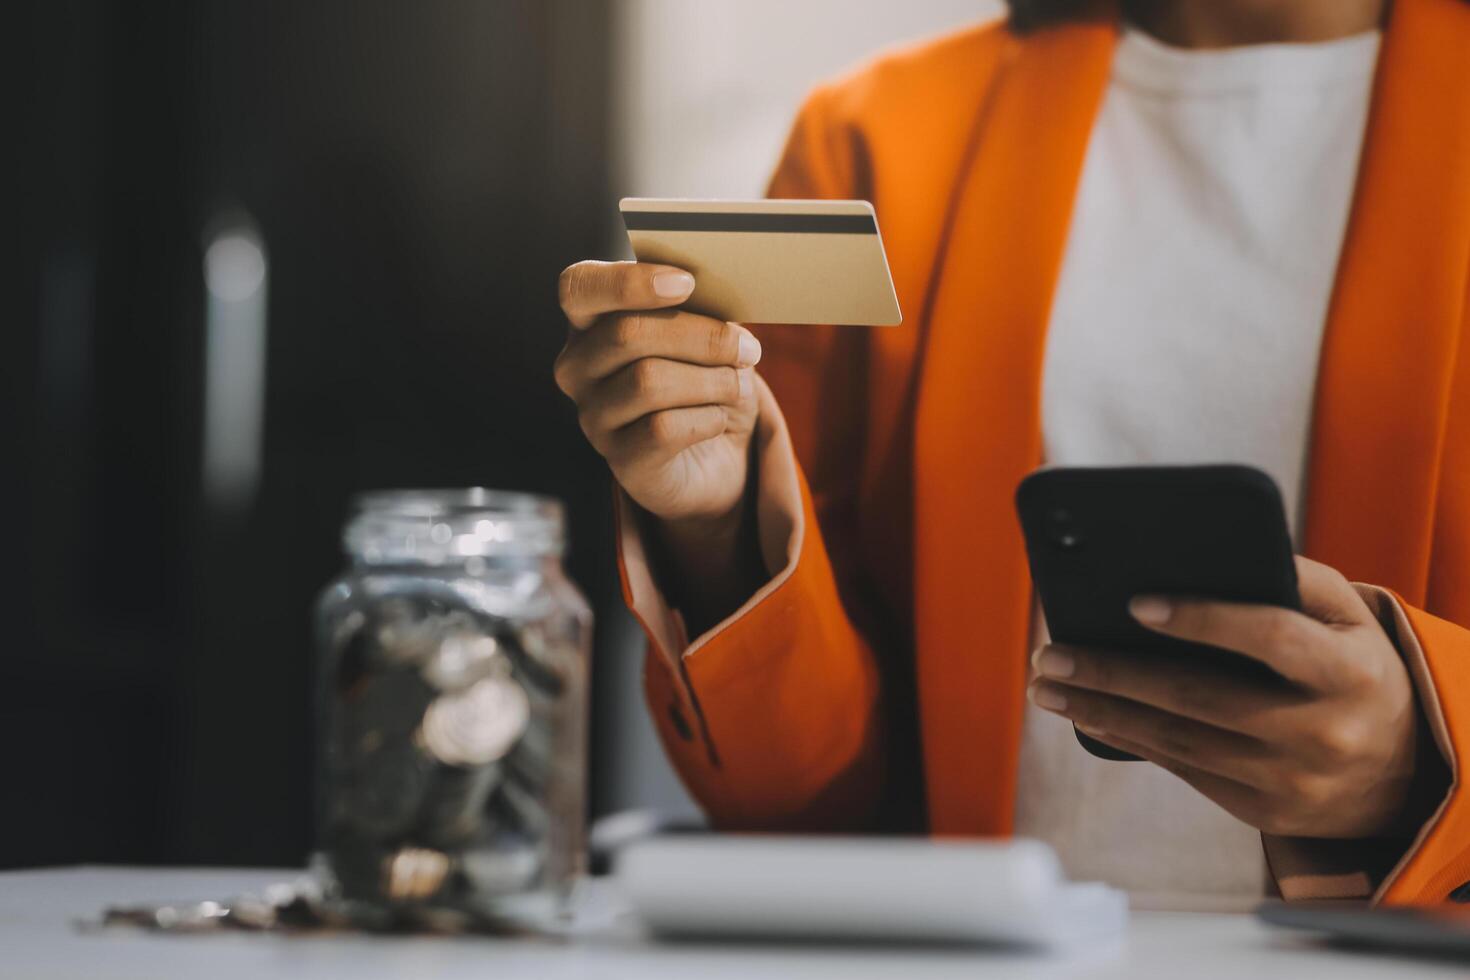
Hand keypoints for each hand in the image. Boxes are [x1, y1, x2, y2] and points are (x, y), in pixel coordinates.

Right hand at [555, 260, 761, 524]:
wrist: (717, 456)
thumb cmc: (705, 382)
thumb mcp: (706, 339)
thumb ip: (699, 314)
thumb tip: (721, 308)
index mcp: (591, 323)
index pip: (578, 287)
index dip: (627, 282)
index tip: (686, 283)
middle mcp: (578, 368)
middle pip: (627, 333)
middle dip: (702, 337)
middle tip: (747, 349)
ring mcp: (593, 416)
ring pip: (648, 381)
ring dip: (712, 381)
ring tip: (737, 386)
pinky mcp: (620, 459)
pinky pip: (663, 429)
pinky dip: (707, 418)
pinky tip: (719, 419)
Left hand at [1027, 556, 1421, 838]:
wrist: (1400, 771)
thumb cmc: (1353, 668)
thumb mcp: (1347, 616)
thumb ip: (1292, 578)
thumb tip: (1207, 550)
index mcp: (1348, 672)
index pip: (1269, 637)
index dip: (1202, 619)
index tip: (1135, 603)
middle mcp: (1323, 732)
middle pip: (1201, 698)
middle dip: (1114, 673)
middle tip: (1052, 654)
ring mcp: (1292, 780)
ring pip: (1179, 742)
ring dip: (1102, 712)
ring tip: (1048, 687)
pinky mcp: (1264, 812)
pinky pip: (1184, 770)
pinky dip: (1129, 740)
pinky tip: (1088, 715)